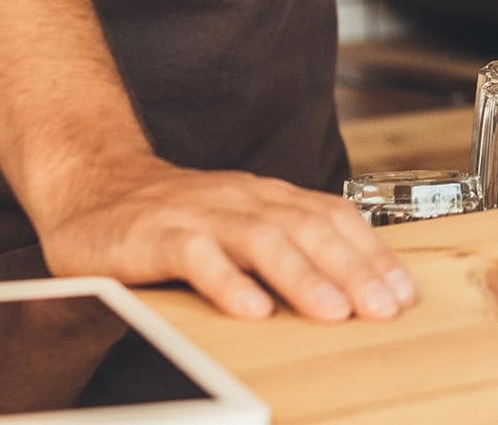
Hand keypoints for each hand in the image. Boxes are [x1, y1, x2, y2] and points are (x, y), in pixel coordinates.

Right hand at [35, 154, 416, 322]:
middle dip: (352, 269)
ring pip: (262, 239)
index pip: (331, 219)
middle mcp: (243, 200)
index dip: (370, 253)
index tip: (402, 292)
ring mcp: (201, 214)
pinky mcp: (157, 235)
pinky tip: (250, 310)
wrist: (95, 185)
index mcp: (268, 199)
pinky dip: (226, 282)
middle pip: (307, 229)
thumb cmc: (176, 217)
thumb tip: (348, 291)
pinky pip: (196, 256)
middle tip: (384, 308)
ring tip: (334, 311)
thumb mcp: (238, 225)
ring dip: (302, 276)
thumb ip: (283, 249)